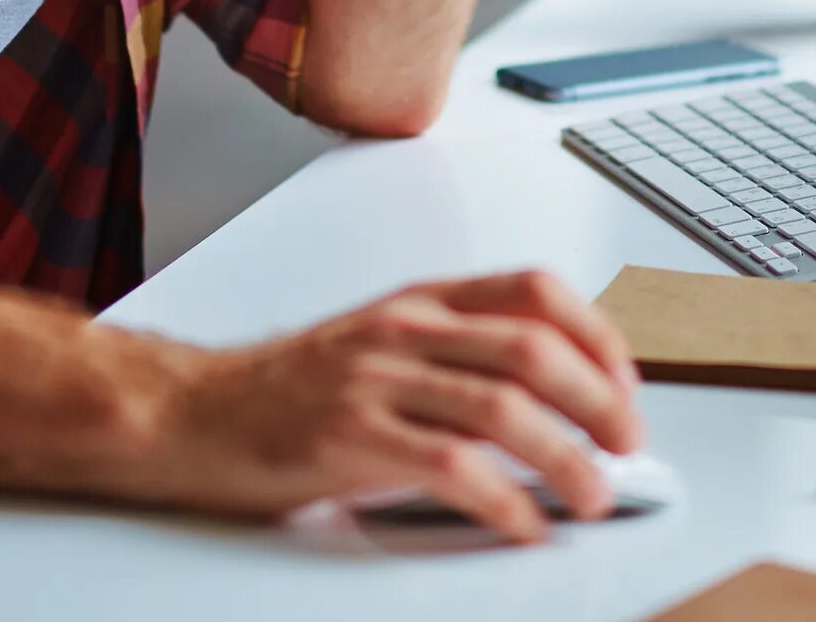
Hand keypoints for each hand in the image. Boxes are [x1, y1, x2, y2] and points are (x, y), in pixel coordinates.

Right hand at [126, 270, 642, 543]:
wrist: (189, 411)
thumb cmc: (287, 389)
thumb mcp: (382, 343)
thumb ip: (455, 353)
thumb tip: (548, 395)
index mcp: (420, 302)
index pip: (535, 291)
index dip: (599, 336)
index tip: (627, 387)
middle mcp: (404, 330)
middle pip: (533, 348)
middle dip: (599, 400)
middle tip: (626, 447)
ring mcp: (375, 382)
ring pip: (502, 407)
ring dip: (565, 458)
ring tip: (590, 496)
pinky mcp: (348, 439)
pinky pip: (449, 466)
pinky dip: (502, 501)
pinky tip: (521, 525)